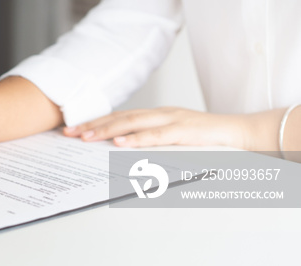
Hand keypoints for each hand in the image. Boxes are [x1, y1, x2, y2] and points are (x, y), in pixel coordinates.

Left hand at [63, 107, 251, 148]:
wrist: (240, 132)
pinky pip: (157, 135)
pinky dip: (137, 139)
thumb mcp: (173, 139)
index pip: (119, 117)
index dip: (95, 122)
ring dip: (108, 130)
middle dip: (92, 126)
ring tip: (87, 138)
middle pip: (120, 118)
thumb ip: (150, 142)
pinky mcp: (184, 131)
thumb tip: (122, 153)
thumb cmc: (206, 139)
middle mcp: (160, 114)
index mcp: (156, 116)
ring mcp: (172, 120)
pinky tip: (121, 143)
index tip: (73, 130)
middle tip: (69, 133)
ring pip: (133, 123)